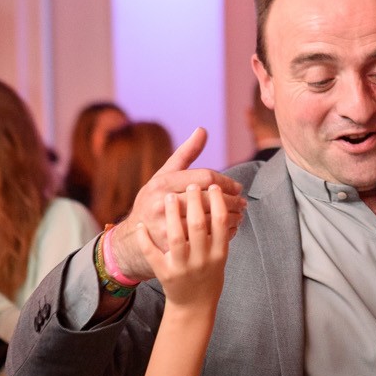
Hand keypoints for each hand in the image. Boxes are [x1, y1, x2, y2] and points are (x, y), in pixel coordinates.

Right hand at [108, 127, 244, 282]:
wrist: (133, 237)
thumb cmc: (153, 200)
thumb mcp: (164, 175)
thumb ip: (186, 154)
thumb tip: (203, 130)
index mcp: (163, 183)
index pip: (204, 177)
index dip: (225, 182)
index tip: (237, 187)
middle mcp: (163, 203)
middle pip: (208, 199)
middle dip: (230, 200)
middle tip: (243, 202)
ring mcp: (166, 225)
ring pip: (208, 220)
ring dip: (229, 218)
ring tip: (240, 215)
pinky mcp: (172, 246)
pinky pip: (203, 238)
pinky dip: (220, 234)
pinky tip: (229, 229)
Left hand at [139, 184, 230, 313]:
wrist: (194, 306)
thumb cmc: (209, 275)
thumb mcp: (221, 255)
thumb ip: (223, 230)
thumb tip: (232, 199)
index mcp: (218, 253)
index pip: (220, 221)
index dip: (219, 201)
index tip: (215, 185)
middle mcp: (202, 259)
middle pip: (198, 224)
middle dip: (195, 201)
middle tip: (192, 185)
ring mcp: (183, 267)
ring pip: (176, 236)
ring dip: (172, 214)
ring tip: (170, 196)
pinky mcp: (164, 274)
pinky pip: (152, 254)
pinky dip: (144, 239)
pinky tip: (140, 225)